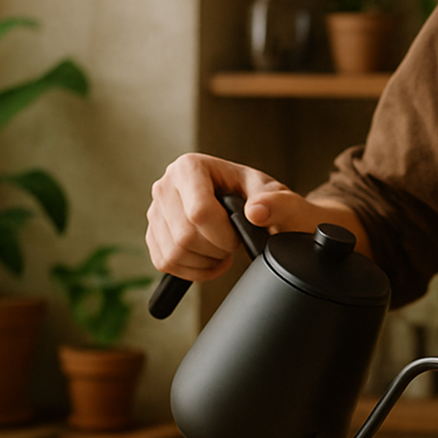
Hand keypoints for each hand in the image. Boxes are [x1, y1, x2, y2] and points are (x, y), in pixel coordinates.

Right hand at [146, 153, 360, 280]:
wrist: (257, 214)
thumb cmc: (268, 204)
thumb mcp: (283, 200)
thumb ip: (279, 204)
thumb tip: (257, 212)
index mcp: (191, 166)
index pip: (199, 212)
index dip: (224, 235)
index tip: (239, 235)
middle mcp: (166, 184)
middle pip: (185, 237)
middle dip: (217, 249)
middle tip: (233, 243)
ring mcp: (156, 210)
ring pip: (174, 254)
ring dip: (206, 261)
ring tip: (223, 248)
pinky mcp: (154, 234)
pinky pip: (165, 263)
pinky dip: (193, 271)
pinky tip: (211, 258)